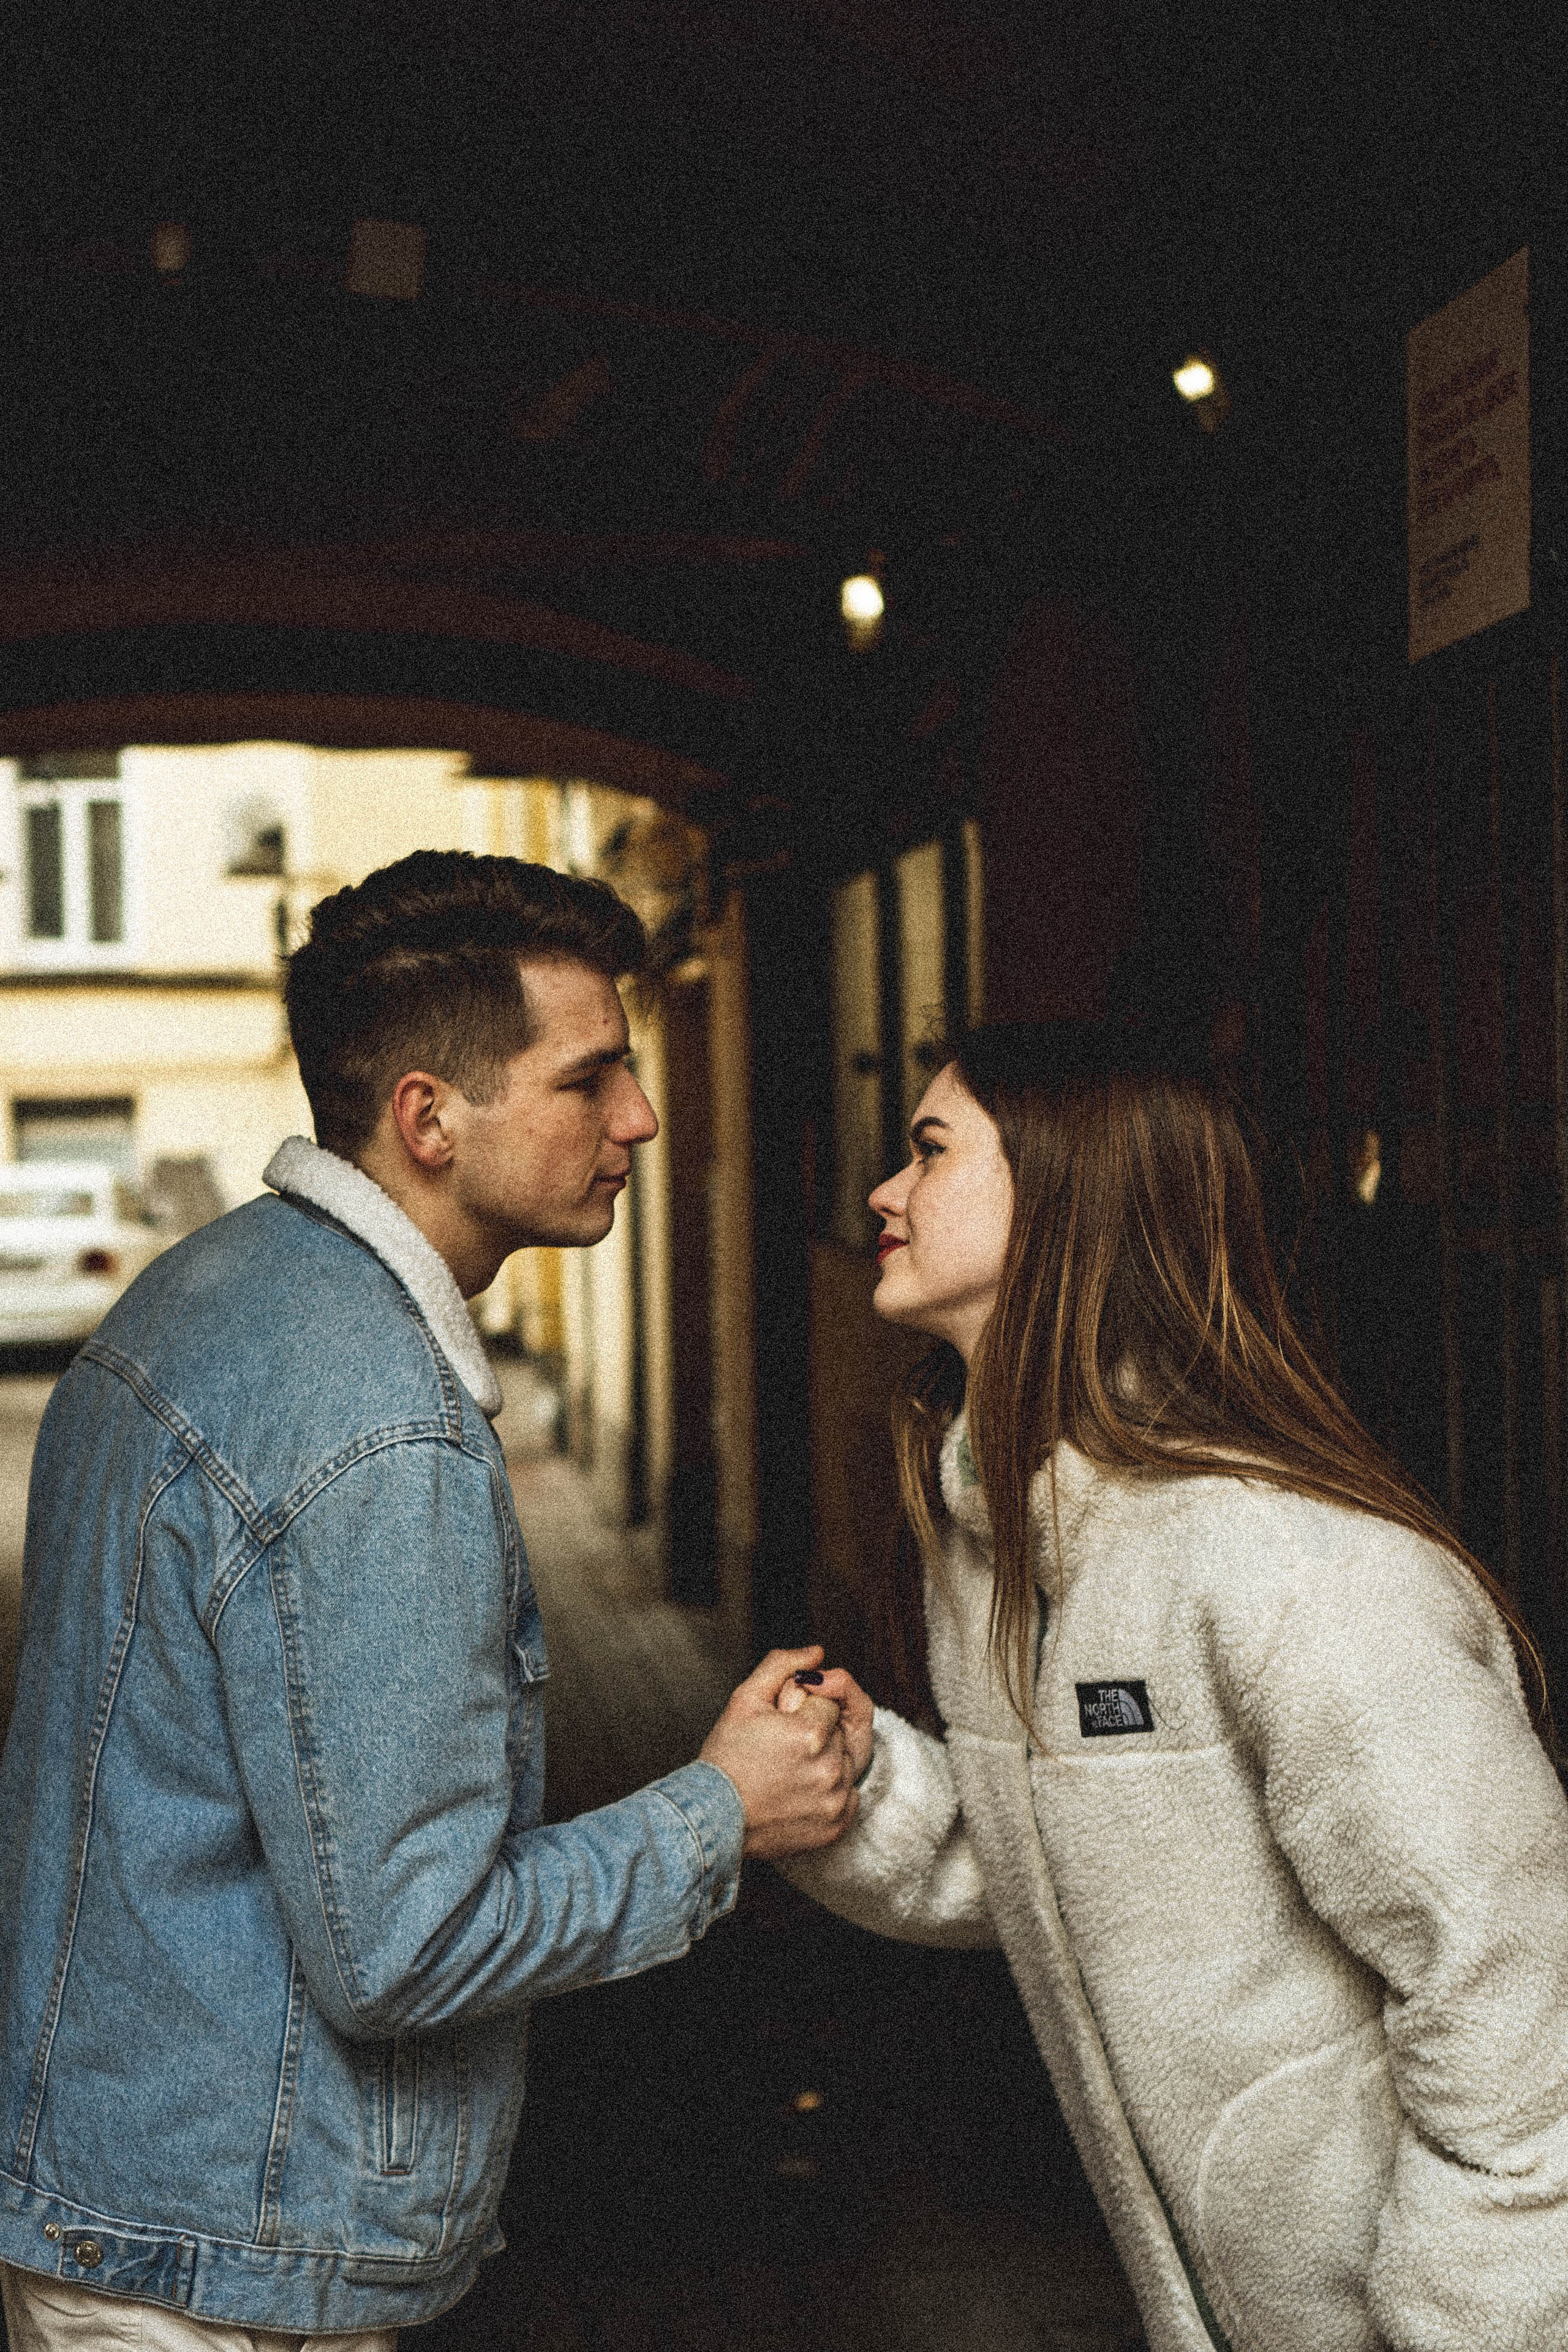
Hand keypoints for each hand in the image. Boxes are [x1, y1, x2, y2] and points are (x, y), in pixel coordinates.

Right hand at [699, 1646, 857, 1858]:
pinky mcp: (837, 1826)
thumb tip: (817, 1653)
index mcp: (810, 1734)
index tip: (779, 1730)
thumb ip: (783, 1665)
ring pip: (845, 1763)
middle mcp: (829, 1769)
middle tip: (779, 1753)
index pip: (827, 1704)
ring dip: (824, 1763)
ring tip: (787, 1774)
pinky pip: (849, 1795)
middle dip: (815, 1736)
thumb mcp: (745, 1699)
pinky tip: (799, 1794)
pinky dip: (830, 1793)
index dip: (801, 1712)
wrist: (713, 1818)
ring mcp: (835, 1801)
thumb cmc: (726, 1758)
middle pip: (838, 1733)